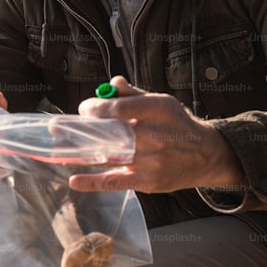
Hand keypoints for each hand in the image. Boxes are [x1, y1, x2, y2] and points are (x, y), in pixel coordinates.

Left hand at [73, 76, 243, 193]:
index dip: (98, 108)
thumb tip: (112, 84)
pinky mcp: (149, 182)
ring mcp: (152, 161)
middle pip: (112, 132)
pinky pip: (116, 181)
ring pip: (110, 155)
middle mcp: (155, 136)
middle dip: (83, 129)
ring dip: (83, 152)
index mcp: (159, 110)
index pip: (122, 107)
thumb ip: (135, 94)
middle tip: (59, 128)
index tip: (84, 109)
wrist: (207, 156)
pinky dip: (93, 181)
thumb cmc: (179, 126)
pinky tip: (74, 180)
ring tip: (60, 148)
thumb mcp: (163, 103)